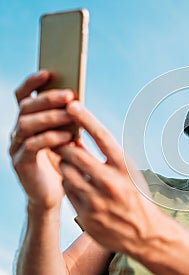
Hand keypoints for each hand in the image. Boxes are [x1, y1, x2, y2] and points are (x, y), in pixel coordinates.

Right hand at [9, 71, 74, 209]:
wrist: (52, 194)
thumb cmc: (62, 162)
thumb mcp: (65, 137)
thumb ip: (66, 120)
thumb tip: (78, 99)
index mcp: (27, 121)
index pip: (23, 96)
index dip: (32, 83)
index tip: (48, 72)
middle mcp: (18, 131)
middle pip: (26, 107)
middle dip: (48, 98)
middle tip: (69, 94)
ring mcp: (16, 147)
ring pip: (26, 124)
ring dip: (51, 117)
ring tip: (71, 114)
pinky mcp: (21, 163)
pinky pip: (32, 146)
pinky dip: (50, 138)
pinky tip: (68, 136)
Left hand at [57, 101, 163, 254]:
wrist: (145, 234)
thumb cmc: (137, 197)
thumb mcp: (129, 174)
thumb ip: (106, 158)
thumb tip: (79, 139)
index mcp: (125, 167)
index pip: (102, 136)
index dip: (86, 118)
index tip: (72, 104)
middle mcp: (110, 181)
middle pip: (74, 153)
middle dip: (66, 146)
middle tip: (63, 141)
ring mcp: (96, 199)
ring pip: (66, 171)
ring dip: (65, 165)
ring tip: (71, 164)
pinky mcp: (85, 214)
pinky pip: (66, 190)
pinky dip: (68, 183)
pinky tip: (76, 184)